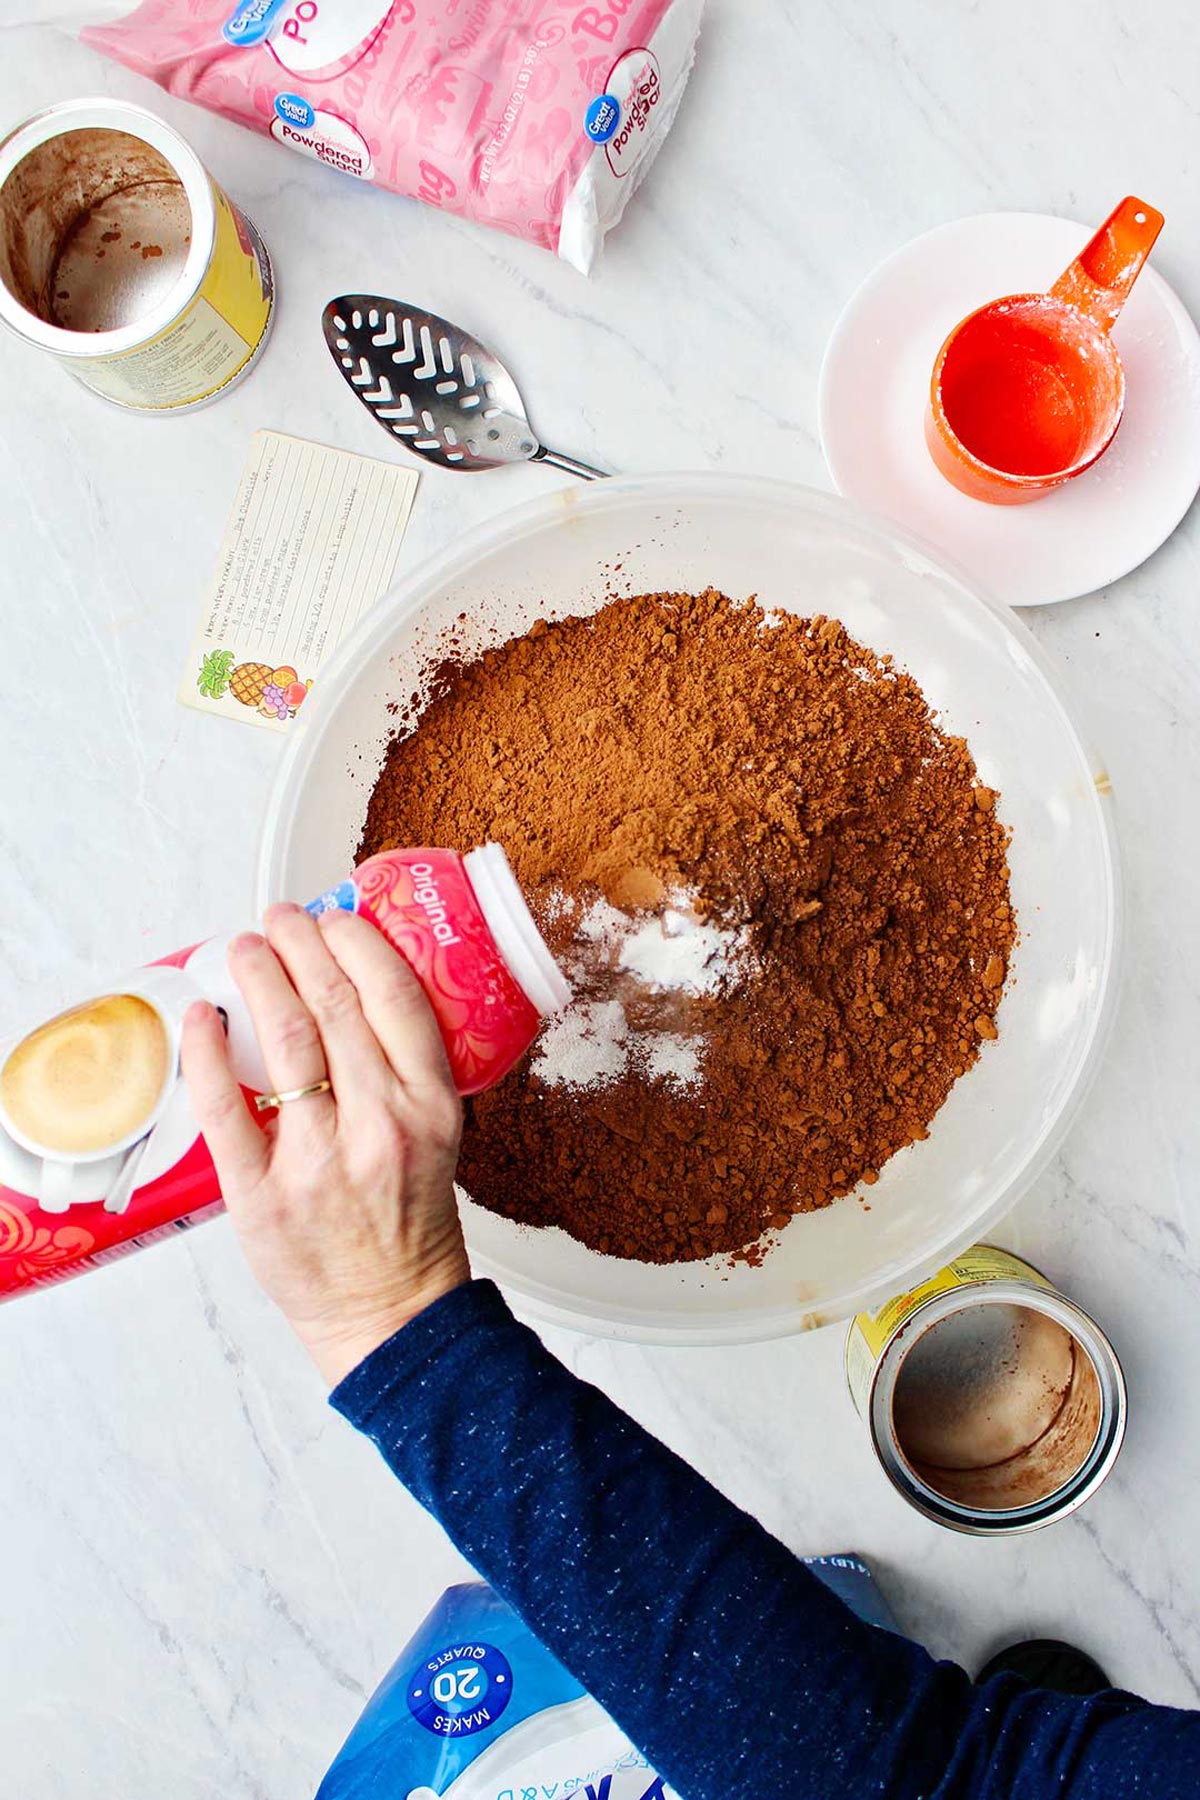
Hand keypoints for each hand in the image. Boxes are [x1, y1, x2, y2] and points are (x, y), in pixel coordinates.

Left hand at [181, 903, 469, 1386]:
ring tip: (243, 950)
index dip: (358, 944)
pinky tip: (202, 1018)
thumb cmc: (413, 1222)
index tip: (335, 918)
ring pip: (284, 1043)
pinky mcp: (262, 1196)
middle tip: (280, 919)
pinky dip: (208, 1054)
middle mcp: (379, 1126)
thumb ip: (405, 1072)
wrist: (393, 1313)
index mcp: (431, 1107)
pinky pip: (226, 1110)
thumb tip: (353, 990)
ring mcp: (318, 1161)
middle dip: (301, 946)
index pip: (394, 999)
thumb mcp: (439, 1135)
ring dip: (259, 980)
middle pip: (334, 1007)